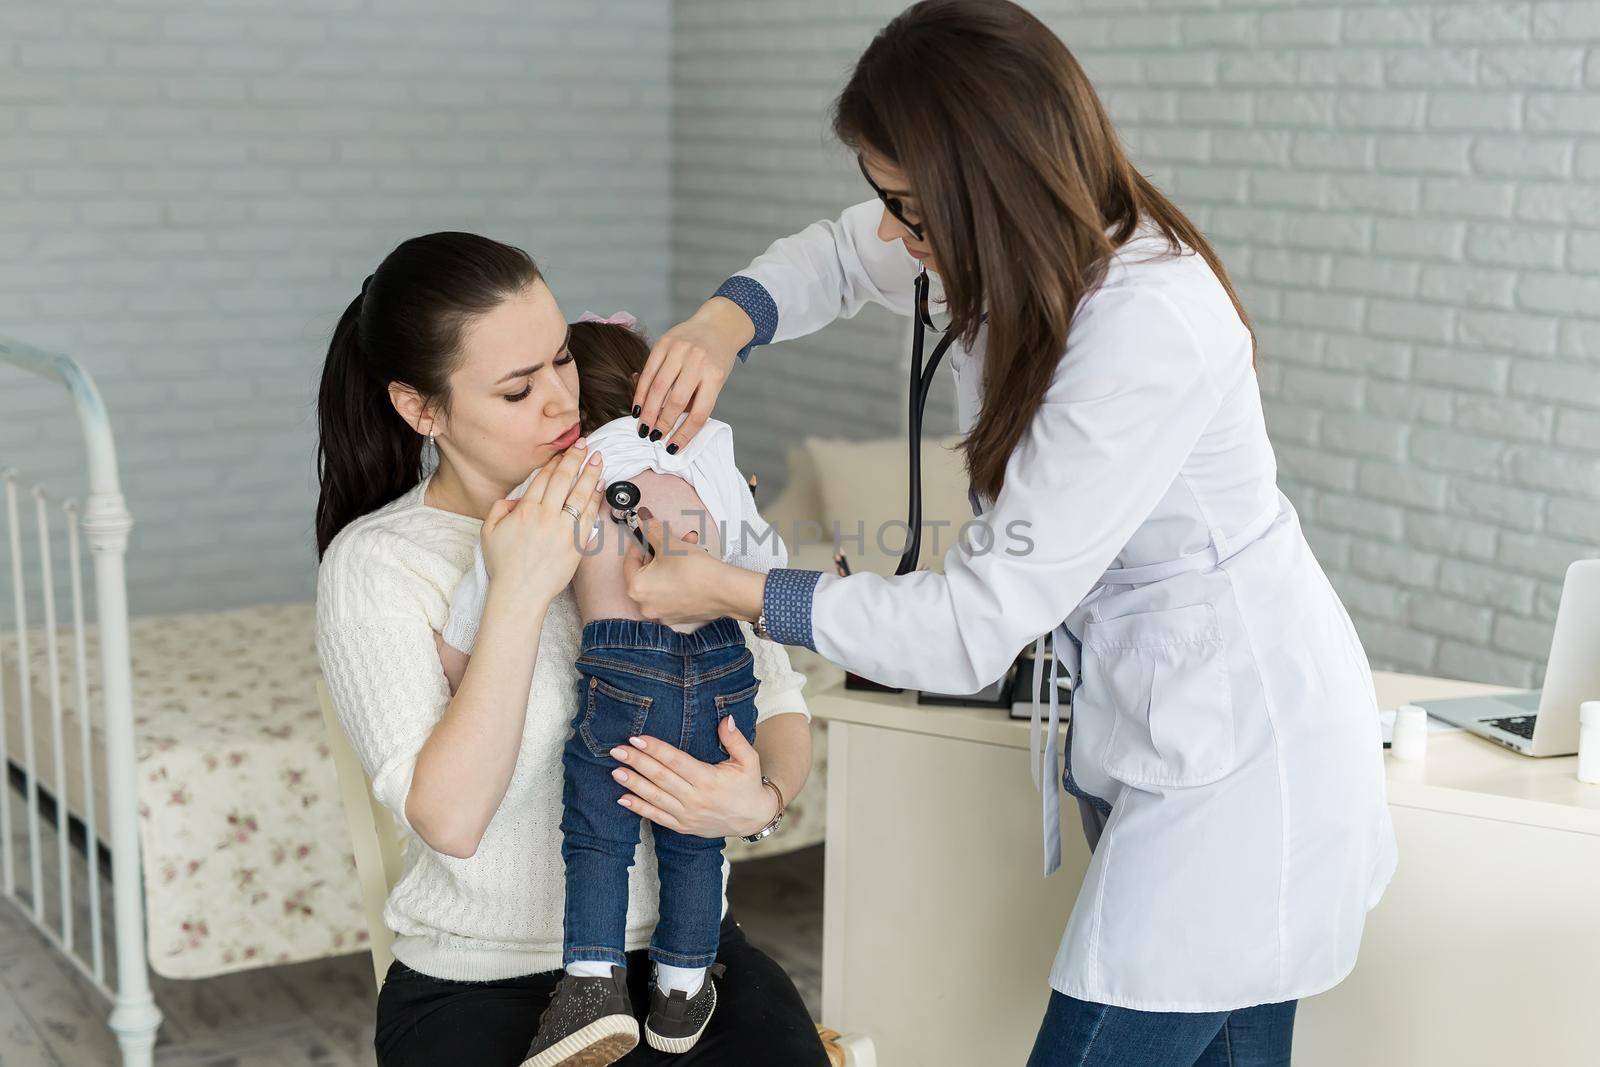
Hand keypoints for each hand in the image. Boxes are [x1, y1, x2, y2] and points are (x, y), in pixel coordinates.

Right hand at [480, 442, 603, 604]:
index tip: (564, 451)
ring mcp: (564, 529)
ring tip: (599, 458)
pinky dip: (596, 498)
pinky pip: (590, 515)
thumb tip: (516, 499)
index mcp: (525, 510)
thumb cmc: (504, 565)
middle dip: (575, 458)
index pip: (544, 478)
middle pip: (564, 479)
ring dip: (591, 473)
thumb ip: (499, 509)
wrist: (520, 593)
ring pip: (580, 494)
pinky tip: (601, 486)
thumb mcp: (489, 531)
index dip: (556, 462)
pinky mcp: (577, 543)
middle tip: (585, 444)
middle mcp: (546, 515)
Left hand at [609, 719, 776, 837]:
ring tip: (616, 771)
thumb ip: (735, 740)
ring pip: (655, 798)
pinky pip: (657, 817)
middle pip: (661, 778)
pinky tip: (623, 799)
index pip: (676, 761)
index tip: (637, 739)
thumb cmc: (749, 785)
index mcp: (709, 779)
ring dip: (634, 784)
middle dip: (638, 763)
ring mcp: (687, 814)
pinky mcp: (683, 825)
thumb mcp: (749, 760)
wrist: (753, 818)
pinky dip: (639, 809)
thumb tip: (725, 719)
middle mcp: (695, 798)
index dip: (656, 749)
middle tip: (617, 751)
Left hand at [622, 507, 751, 626]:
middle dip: (662, 551)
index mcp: (636, 589)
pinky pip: (673, 592)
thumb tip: (644, 521)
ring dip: (673, 561)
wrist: (725, 590)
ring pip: (662, 580)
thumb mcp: (669, 543)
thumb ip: (652, 530)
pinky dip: (679, 578)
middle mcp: (645, 605)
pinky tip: (691, 565)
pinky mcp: (678, 616)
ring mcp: (663, 613)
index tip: (648, 534)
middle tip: (672, 538)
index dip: (640, 543)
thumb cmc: (695, 570)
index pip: (630, 561)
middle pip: (648, 571)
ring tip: (689, 546)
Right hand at [632, 298, 751, 451]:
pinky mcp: (663, 342)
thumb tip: (674, 427)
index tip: (672, 448)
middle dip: (662, 424)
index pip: (698, 414)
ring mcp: (679, 350)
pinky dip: (640, 391)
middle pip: (676, 401)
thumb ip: (696, 400)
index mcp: (714, 376)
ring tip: (642, 427)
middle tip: (653, 438)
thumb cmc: (717, 359)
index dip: (684, 435)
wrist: (718, 324)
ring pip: (658, 387)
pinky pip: (648, 371)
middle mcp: (697, 362)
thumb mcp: (716, 380)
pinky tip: (637, 407)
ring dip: (647, 411)